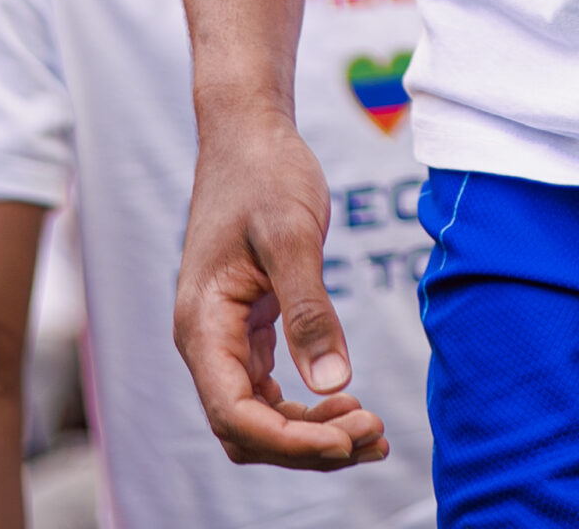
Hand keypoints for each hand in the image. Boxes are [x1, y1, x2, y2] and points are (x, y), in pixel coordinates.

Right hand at [175, 97, 388, 468]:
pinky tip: (347, 400)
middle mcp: (206, 341)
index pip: (235, 415)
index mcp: (203, 325)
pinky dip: (306, 405)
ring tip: (371, 429)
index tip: (348, 439)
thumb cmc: (265, 173)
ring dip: (311, 433)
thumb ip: (310, 311)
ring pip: (260, 415)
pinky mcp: (247, 326)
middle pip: (248, 429)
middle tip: (374, 435)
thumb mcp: (293, 236)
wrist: (249, 132)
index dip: (290, 441)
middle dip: (307, 446)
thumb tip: (334, 383)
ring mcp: (224, 336)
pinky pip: (269, 388)